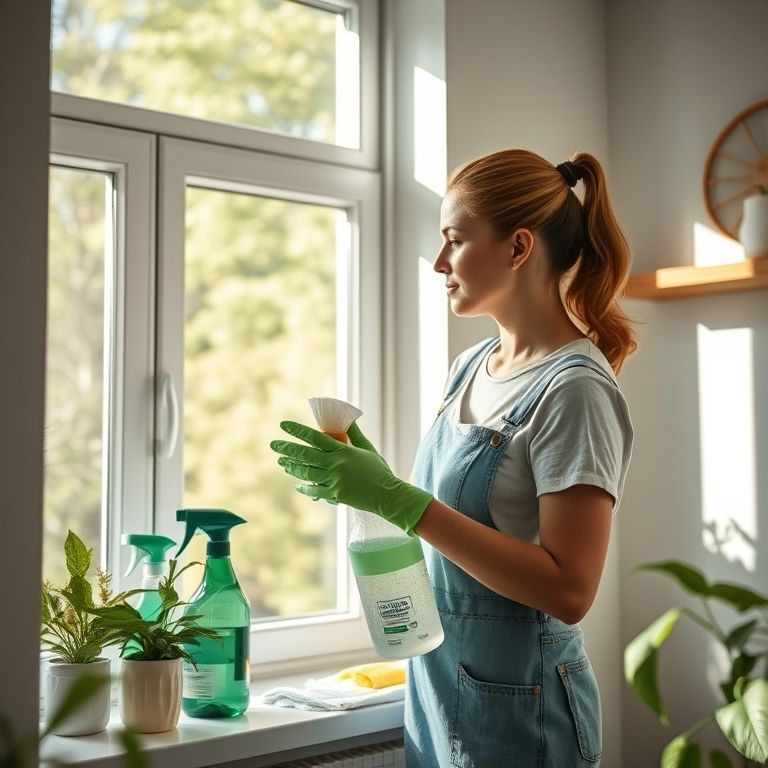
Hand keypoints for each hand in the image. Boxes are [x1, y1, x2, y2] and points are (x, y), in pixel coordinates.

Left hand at [270, 420, 431, 533]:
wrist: (388, 495)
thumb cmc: (379, 470)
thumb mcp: (368, 448)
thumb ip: (355, 434)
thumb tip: (349, 417)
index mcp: (343, 450)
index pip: (315, 437)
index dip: (297, 430)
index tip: (283, 425)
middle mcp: (336, 464)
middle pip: (306, 455)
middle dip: (287, 449)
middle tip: (274, 445)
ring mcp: (335, 481)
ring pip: (307, 473)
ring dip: (292, 467)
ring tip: (282, 462)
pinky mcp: (336, 495)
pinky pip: (315, 491)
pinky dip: (305, 488)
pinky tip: (297, 484)